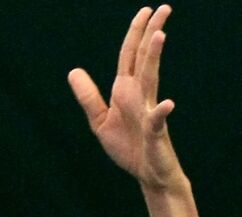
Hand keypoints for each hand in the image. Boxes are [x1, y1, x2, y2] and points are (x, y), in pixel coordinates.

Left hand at [68, 6, 180, 188]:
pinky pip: (158, 120)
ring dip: (154, 58)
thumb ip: (88, 97)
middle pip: (144, 58)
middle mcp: (140, 95)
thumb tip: (73, 70)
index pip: (129, 55)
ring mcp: (149, 112)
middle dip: (151, 33)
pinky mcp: (155, 133)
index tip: (146, 11)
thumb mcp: (100, 122)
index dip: (135, 32)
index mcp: (125, 90)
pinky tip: (168, 104)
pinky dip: (162, 112)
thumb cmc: (128, 148)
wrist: (147, 174)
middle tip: (163, 9)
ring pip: (151, 80)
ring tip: (159, 36)